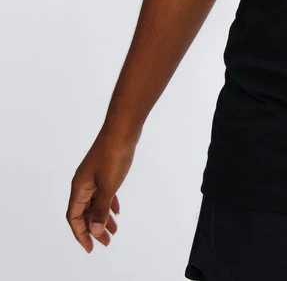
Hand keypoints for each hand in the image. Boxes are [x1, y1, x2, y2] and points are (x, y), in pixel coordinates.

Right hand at [66, 126, 139, 252]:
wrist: (124, 127)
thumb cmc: (114, 153)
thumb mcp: (109, 185)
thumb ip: (101, 209)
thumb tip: (94, 230)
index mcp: (79, 187)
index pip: (74, 217)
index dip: (81, 234)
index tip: (91, 247)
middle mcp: (83, 182)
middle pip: (84, 212)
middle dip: (93, 229)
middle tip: (106, 243)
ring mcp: (94, 176)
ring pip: (95, 203)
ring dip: (102, 218)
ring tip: (113, 232)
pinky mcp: (105, 170)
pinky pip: (103, 193)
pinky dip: (109, 204)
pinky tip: (116, 211)